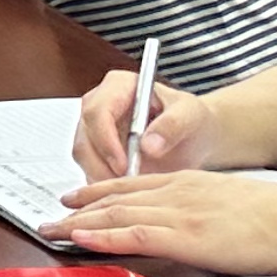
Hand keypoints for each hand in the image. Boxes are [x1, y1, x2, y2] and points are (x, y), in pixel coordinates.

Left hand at [45, 167, 276, 276]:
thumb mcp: (238, 205)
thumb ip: (211, 212)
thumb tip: (203, 228)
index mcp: (191, 183)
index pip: (134, 184)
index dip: (101, 191)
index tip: (78, 197)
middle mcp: (178, 192)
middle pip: (117, 198)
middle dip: (81, 207)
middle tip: (52, 214)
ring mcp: (180, 213)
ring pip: (117, 214)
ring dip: (80, 222)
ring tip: (52, 228)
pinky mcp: (187, 236)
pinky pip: (134, 234)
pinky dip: (104, 236)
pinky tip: (82, 237)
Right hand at [72, 67, 222, 182]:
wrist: (192, 138)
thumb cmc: (190, 120)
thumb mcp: (190, 116)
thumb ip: (172, 126)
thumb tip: (148, 145)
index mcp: (119, 86)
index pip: (97, 111)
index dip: (105, 140)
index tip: (123, 165)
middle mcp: (100, 104)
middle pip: (85, 137)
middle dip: (102, 166)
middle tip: (128, 185)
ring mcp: (94, 128)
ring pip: (84, 157)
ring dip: (103, 177)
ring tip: (133, 189)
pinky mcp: (95, 151)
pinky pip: (90, 170)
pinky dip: (105, 185)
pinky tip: (127, 190)